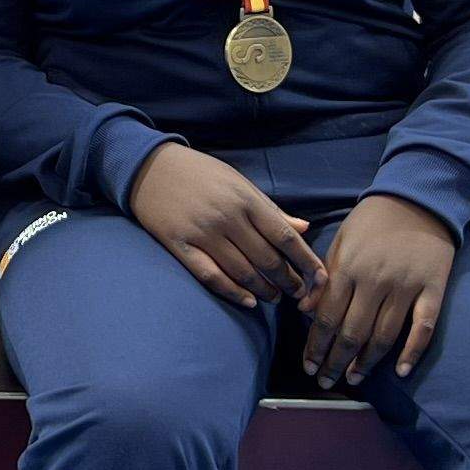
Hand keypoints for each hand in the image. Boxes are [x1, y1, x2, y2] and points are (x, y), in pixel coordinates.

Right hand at [127, 141, 321, 307]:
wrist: (150, 167)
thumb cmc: (200, 173)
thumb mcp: (238, 182)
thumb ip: (270, 208)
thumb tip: (304, 228)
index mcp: (246, 199)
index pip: (285, 237)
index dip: (306, 261)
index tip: (319, 278)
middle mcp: (227, 218)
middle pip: (267, 259)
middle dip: (288, 281)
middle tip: (299, 294)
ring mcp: (203, 234)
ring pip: (242, 272)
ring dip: (264, 290)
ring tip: (275, 298)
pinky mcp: (180, 246)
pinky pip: (211, 276)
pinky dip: (232, 292)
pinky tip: (247, 302)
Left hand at [298, 196, 456, 387]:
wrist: (418, 199)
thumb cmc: (373, 221)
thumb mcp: (340, 241)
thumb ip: (323, 277)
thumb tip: (304, 311)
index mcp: (348, 268)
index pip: (326, 316)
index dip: (316, 346)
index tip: (308, 365)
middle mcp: (374, 281)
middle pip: (351, 332)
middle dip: (335, 361)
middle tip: (325, 380)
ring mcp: (406, 287)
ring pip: (383, 336)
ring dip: (366, 362)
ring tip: (354, 378)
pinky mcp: (433, 290)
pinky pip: (422, 328)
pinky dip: (412, 352)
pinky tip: (401, 371)